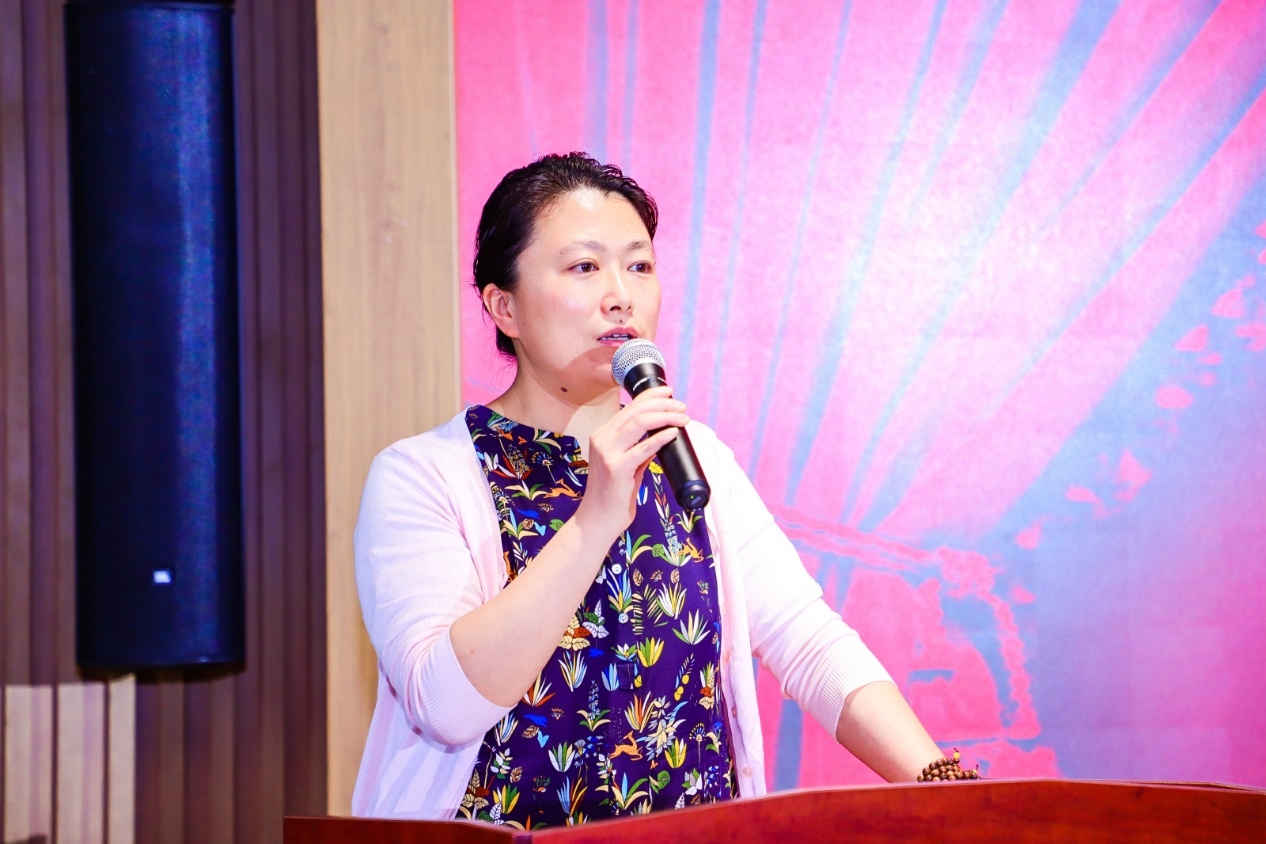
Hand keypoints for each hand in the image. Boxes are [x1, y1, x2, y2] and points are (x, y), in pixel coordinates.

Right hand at [575, 386, 687, 540]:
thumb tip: (661, 436)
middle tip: (681, 405)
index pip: (629, 408)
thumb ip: (639, 449)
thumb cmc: (614, 493)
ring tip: (683, 418)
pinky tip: (673, 433)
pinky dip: (660, 438)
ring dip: (665, 417)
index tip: (668, 392)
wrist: (599, 518)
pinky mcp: (616, 468)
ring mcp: (607, 452)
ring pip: (640, 423)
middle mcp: (602, 439)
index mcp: (603, 435)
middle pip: (636, 411)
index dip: (650, 396)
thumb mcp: (625, 465)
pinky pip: (643, 448)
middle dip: (662, 404)